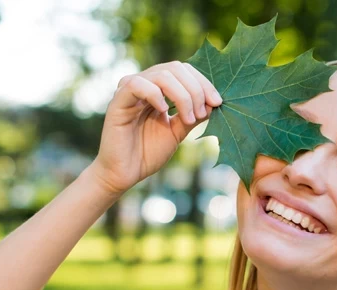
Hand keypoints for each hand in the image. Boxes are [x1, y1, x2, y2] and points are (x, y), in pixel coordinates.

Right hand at [89, 61, 222, 194]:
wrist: (125, 174)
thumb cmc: (148, 153)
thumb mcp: (177, 132)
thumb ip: (192, 116)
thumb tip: (214, 103)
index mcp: (159, 89)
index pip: (184, 71)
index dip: (203, 83)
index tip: (218, 102)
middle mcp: (144, 84)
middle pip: (175, 68)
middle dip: (196, 89)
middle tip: (203, 113)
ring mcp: (130, 91)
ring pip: (161, 75)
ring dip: (182, 95)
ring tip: (189, 118)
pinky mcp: (118, 101)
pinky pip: (137, 85)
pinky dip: (155, 94)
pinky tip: (164, 111)